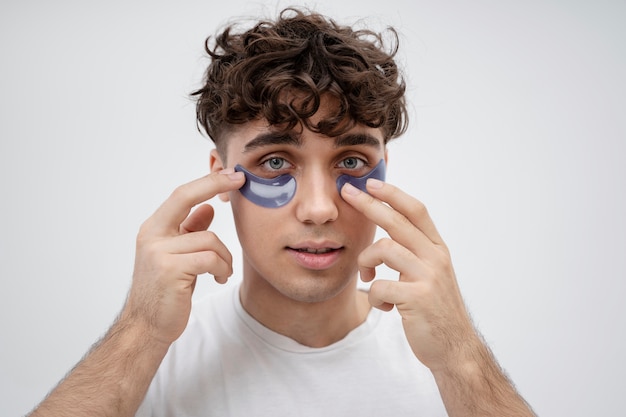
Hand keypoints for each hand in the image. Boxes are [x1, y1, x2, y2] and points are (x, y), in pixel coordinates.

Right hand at [121, 169, 244, 344]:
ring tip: (223, 272)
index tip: (231, 174)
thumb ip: (189, 230)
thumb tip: (207, 206)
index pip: (181, 195)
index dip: (207, 182)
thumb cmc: (166, 290)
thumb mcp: (177, 255)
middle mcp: (152, 235)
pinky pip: (211, 259)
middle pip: (185, 197)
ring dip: (225, 257)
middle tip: (239, 181)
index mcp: (153, 229)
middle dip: (214, 184)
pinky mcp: (170, 270)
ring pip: (209, 239)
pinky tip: (220, 278)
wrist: (147, 326)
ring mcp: (158, 252)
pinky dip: (222, 268)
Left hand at [341, 179, 477, 371]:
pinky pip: (380, 285)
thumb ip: (413, 253)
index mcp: (437, 249)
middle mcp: (435, 257)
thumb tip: (387, 232)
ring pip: (384, 249)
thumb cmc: (435, 310)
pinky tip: (383, 307)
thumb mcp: (430, 274)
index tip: (371, 183)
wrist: (455, 348)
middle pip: (396, 221)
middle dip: (368, 204)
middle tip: (346, 193)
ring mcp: (428, 277)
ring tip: (367, 277)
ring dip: (366, 261)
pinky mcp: (418, 298)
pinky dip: (374, 296)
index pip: (415, 211)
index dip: (392, 194)